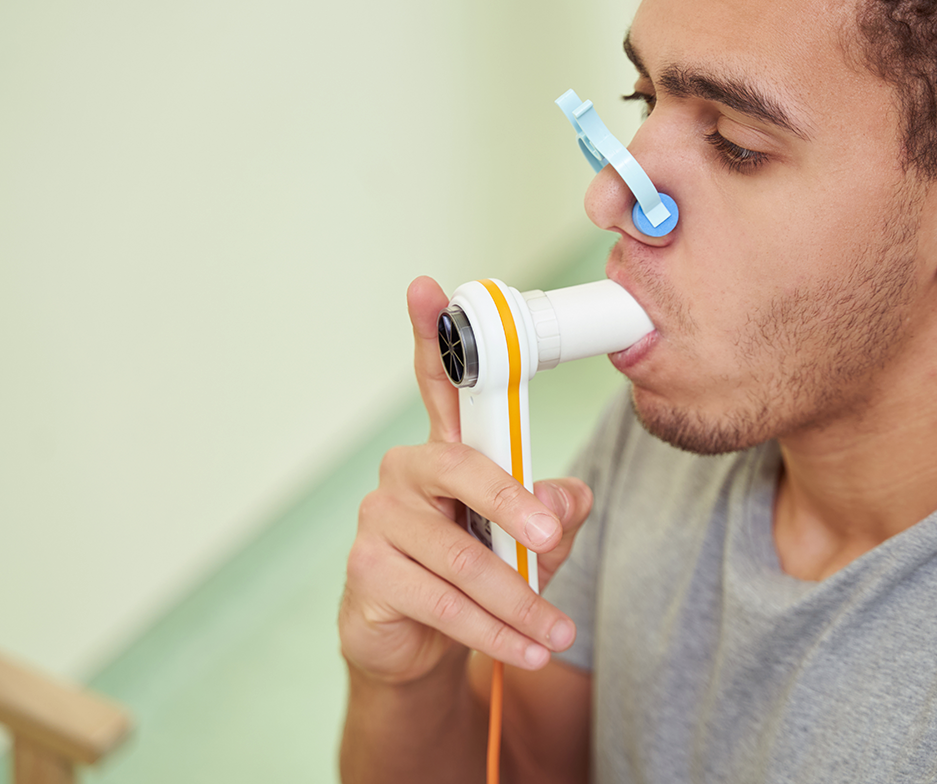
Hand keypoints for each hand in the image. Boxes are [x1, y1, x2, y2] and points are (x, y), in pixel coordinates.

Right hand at [339, 276, 592, 685]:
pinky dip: (492, 632)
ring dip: (516, 599)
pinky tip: (525, 648)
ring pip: (459, 555)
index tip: (428, 287)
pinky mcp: (368, 571)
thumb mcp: (529, 542)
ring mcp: (380, 520)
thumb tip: (569, 498)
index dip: (433, 334)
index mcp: (447, 450)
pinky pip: (440, 602)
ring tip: (556, 630)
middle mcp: (407, 473)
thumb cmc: (475, 575)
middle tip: (551, 534)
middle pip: (461, 469)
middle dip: (512, 504)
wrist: (418, 645)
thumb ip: (554, 514)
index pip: (438, 383)